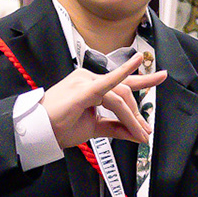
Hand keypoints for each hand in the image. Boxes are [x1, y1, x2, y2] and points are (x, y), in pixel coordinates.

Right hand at [44, 54, 167, 148]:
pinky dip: (123, 73)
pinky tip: (136, 63)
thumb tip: (136, 134)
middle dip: (137, 112)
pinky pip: (107, 83)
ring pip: (120, 96)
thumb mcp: (95, 128)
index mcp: (92, 85)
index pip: (122, 85)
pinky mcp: (83, 89)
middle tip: (144, 131)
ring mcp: (86, 81)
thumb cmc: (60, 126)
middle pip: (125, 91)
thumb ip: (115, 128)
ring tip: (139, 133)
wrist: (39, 131)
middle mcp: (90, 78)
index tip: (158, 84)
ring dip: (132, 117)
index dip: (142, 85)